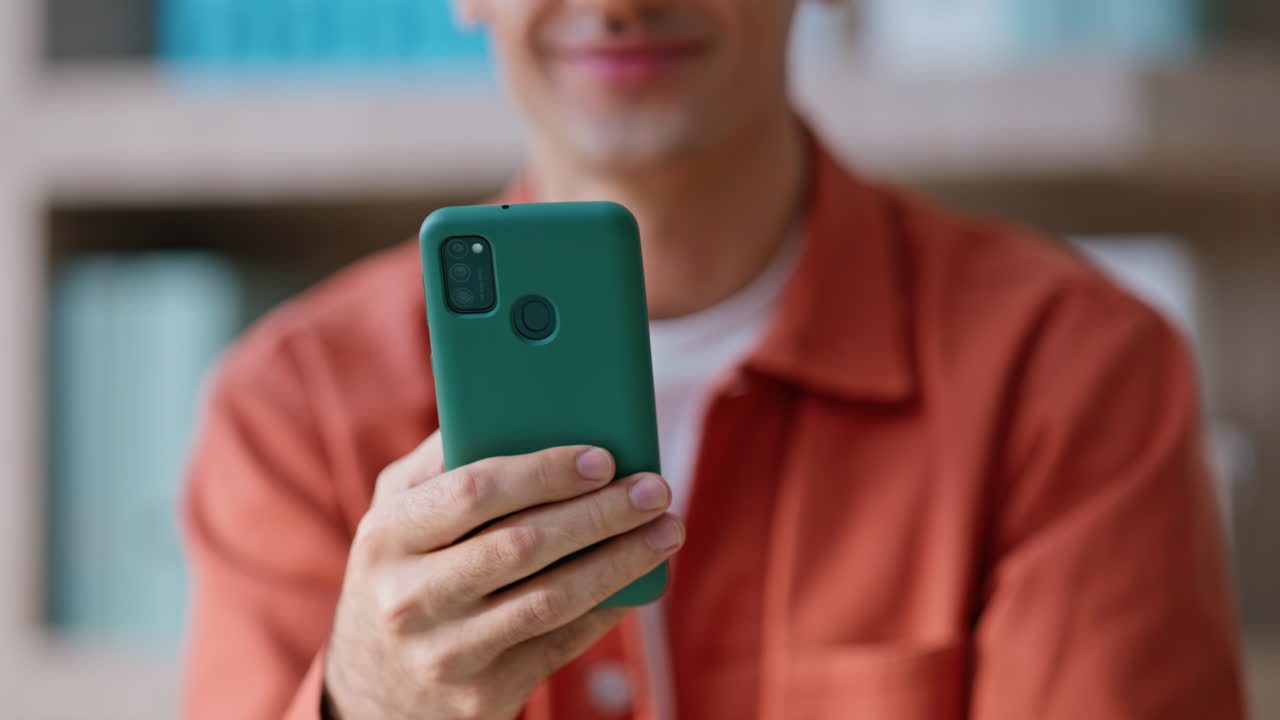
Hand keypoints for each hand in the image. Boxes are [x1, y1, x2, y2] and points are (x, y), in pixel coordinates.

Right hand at [324, 432, 683, 719]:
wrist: (374, 690)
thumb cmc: (400, 573)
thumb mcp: (395, 512)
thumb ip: (443, 460)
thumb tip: (520, 406)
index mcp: (387, 537)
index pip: (474, 492)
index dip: (544, 472)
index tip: (602, 458)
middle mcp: (409, 598)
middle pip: (523, 545)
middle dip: (600, 513)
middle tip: (654, 489)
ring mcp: (446, 653)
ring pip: (552, 599)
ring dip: (621, 561)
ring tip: (666, 531)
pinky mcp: (483, 695)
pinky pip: (561, 644)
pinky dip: (607, 607)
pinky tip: (639, 579)